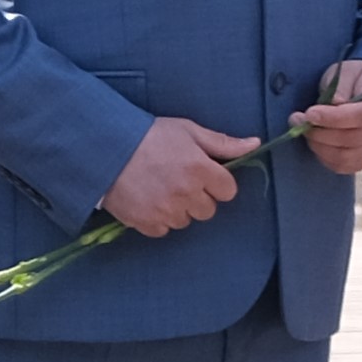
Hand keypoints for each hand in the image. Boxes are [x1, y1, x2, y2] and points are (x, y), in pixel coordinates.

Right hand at [105, 116, 261, 237]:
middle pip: (208, 210)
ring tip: (159, 188)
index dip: (216, 182)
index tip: (201, 174)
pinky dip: (157, 218)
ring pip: (186, 221)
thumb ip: (223, 143)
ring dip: (178, 208)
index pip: (228, 191)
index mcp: (201, 169)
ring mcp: (166, 210)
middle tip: (177, 179)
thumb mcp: (188, 131)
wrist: (105, 147)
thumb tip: (255, 144)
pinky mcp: (146, 222)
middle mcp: (187, 193)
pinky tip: (147, 199)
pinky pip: (163, 229)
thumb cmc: (148, 135)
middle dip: (197, 197)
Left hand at [290, 59, 361, 176]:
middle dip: (320, 133)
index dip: (333, 118)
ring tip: (305, 132)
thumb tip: (334, 103)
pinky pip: (346, 167)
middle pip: (353, 139)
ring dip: (320, 147)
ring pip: (348, 157)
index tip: (310, 113)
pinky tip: (316, 144)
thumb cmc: (357, 79)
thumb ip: (341, 85)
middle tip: (298, 121)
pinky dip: (326, 158)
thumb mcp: (348, 72)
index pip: (361, 116)